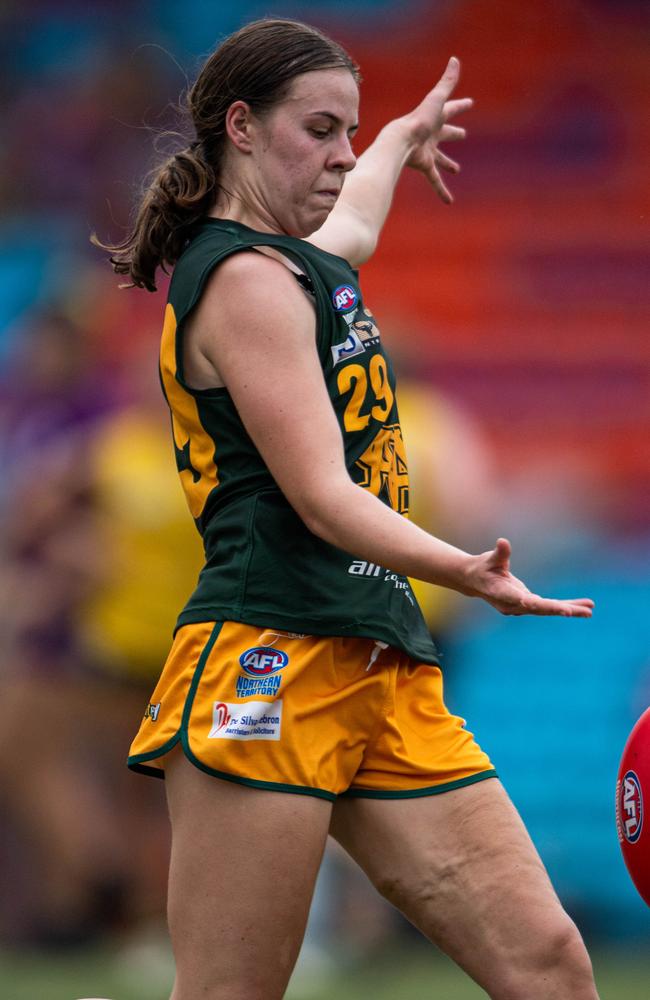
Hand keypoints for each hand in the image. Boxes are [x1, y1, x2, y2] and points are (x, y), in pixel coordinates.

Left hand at [398, 56, 471, 203]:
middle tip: (463, 134)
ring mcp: (428, 151)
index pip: (451, 109)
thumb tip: (455, 59)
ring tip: (456, 170)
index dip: (460, 106)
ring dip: (448, 164)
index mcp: (436, 118)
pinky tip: (449, 202)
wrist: (400, 140)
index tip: (469, 103)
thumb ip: (446, 81)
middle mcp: (432, 134)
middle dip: (454, 133)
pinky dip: (441, 191)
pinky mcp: (424, 165)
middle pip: (445, 133)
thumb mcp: (436, 99)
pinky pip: (434, 180)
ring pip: (440, 159)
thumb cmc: (418, 120)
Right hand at [462, 538, 594, 617]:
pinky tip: (584, 607)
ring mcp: (522, 607)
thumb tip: (503, 542)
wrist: (474, 581)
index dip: (543, 605)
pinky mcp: (529, 605)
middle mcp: (514, 605)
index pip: (525, 602)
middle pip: (540, 609)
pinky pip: (549, 606)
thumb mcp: (489, 559)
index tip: (560, 610)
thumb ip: (499, 553)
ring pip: (548, 610)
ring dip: (569, 609)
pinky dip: (566, 606)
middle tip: (580, 612)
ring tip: (590, 610)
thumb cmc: (482, 567)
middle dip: (560, 610)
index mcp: (503, 594)